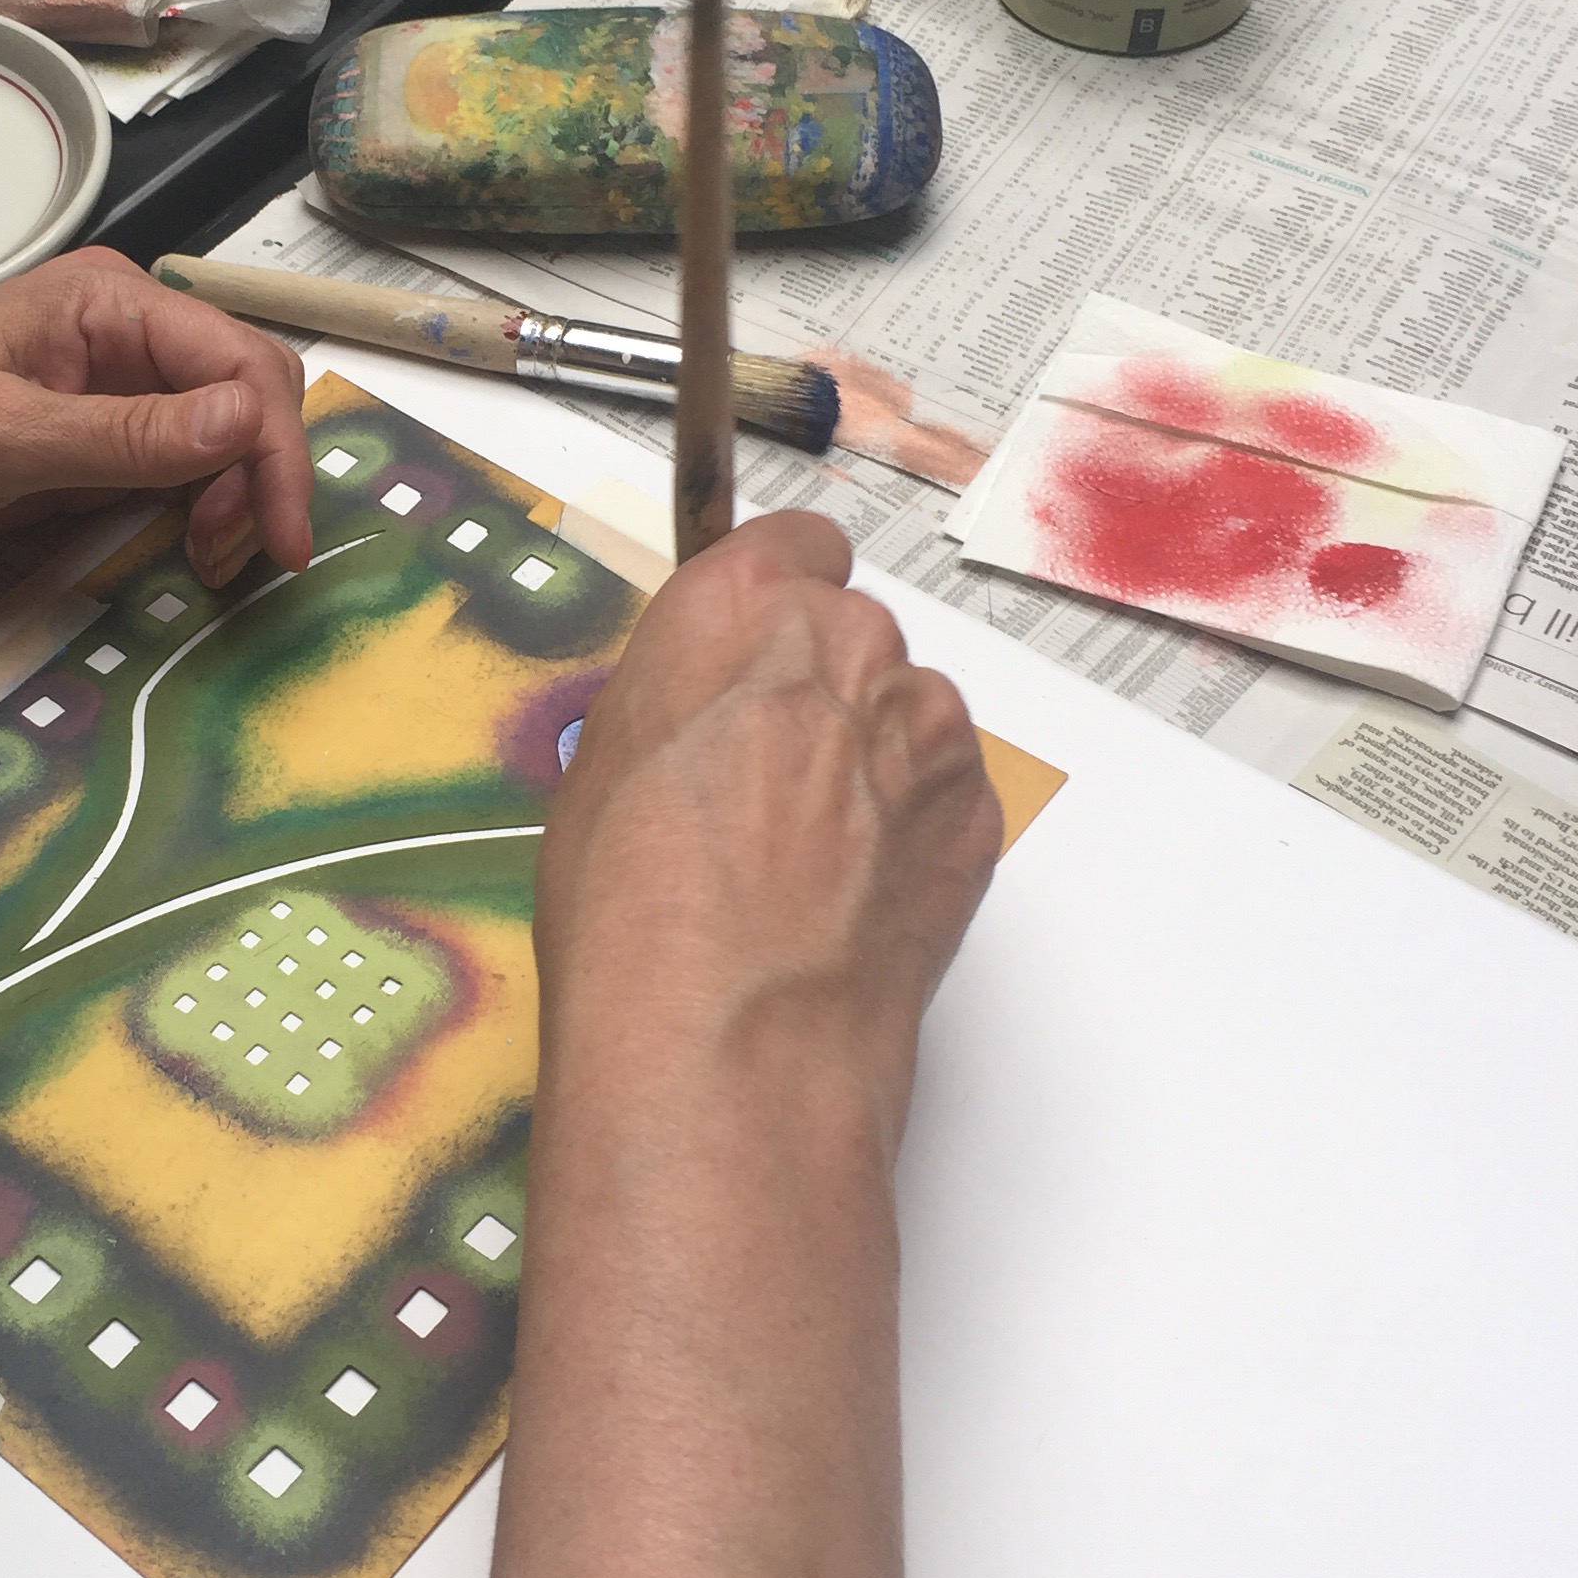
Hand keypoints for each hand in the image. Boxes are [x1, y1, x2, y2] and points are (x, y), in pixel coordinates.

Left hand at [0, 246, 313, 587]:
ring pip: (226, 439)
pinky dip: (204, 513)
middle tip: (237, 556)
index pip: (238, 363)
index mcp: (107, 302)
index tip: (278, 535)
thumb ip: (126, 435)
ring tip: (212, 560)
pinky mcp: (97, 450)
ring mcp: (114, 395)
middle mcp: (123, 338)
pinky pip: (181, 475)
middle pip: (248, 395)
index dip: (273, 450)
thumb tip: (242, 420)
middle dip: (263, 475)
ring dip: (239, 498)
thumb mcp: (1, 438)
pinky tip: (192, 551)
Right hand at [537, 509, 1000, 1145]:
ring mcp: (928, 728)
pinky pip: (943, 793)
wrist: (735, 1034)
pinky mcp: (977, 812)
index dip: (776, 598)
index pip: (794, 543)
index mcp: (741, 607)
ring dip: (870, 762)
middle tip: (763, 786)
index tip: (759, 644)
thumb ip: (678, 702)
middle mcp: (849, 643)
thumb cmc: (638, 916)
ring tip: (804, 860)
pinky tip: (848, 896)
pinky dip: (909, 830)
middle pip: (852, 635)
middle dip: (819, 692)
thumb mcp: (600, 770)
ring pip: (906, 717)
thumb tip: (702, 713)